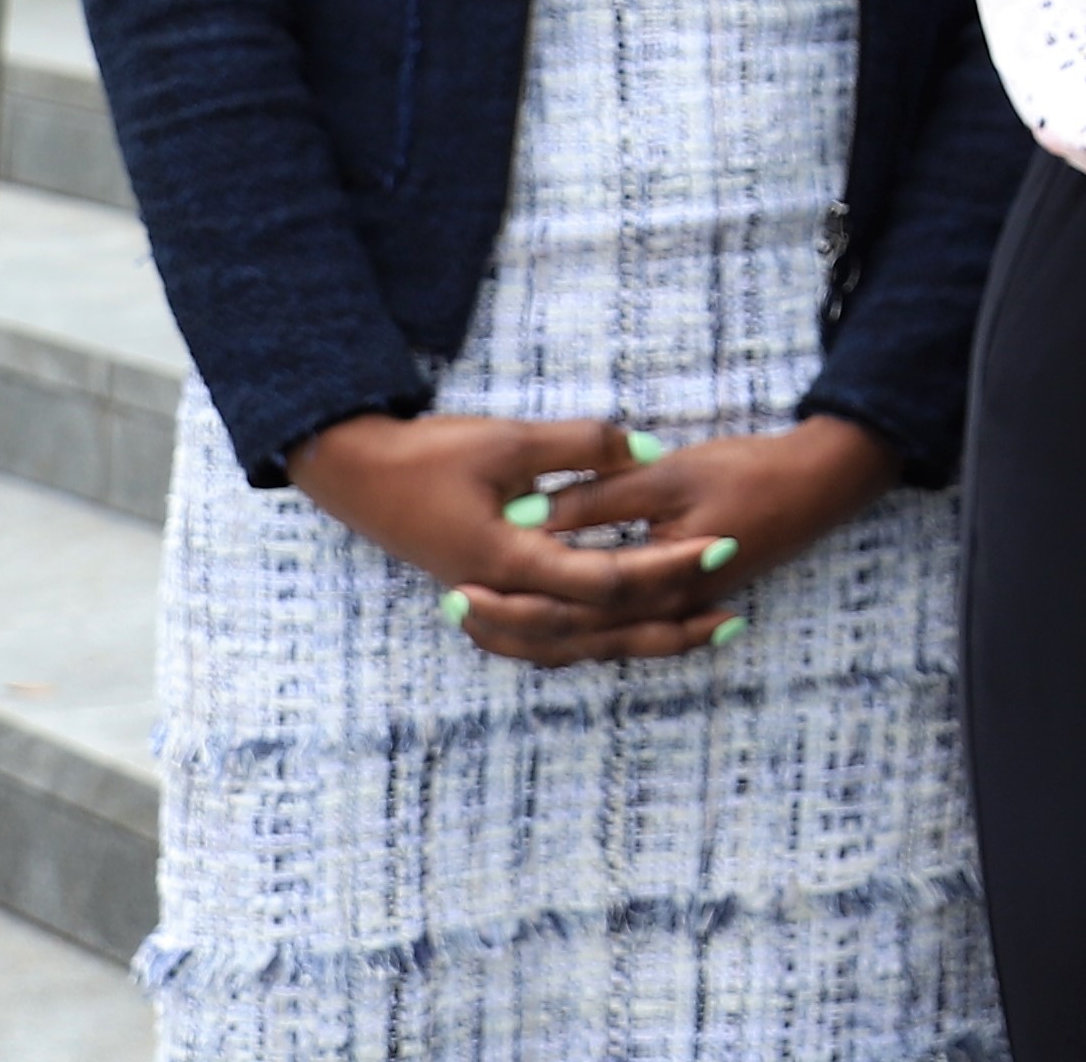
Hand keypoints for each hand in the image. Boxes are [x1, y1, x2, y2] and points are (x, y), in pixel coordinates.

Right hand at [288, 409, 895, 666]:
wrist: (354, 475)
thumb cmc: (427, 455)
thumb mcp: (508, 440)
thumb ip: (581, 446)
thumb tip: (647, 450)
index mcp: (508, 560)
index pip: (604, 578)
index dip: (665, 567)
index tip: (717, 548)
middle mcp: (501, 595)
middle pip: (597, 628)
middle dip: (667, 620)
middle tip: (731, 612)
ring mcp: (491, 603)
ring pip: (574, 644)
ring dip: (636, 639)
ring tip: (698, 632)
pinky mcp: (486, 598)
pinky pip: (548, 637)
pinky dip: (593, 638)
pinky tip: (628, 630)